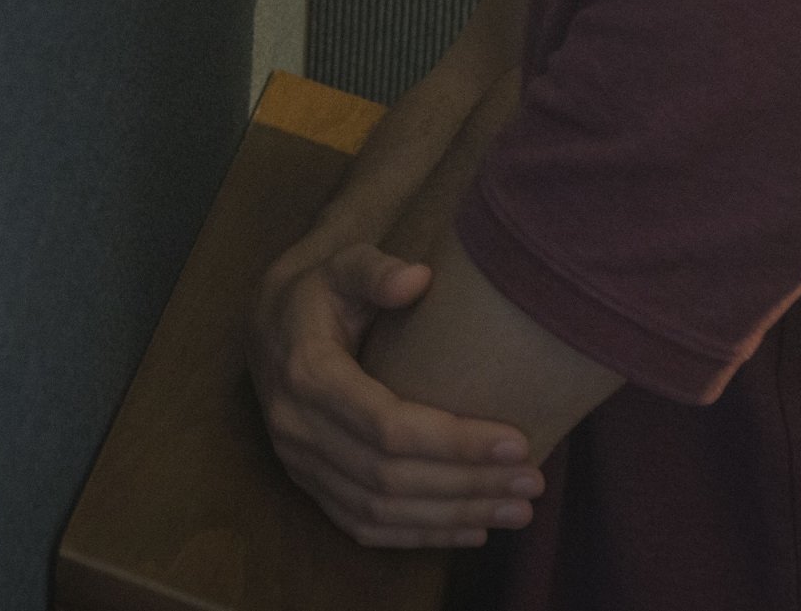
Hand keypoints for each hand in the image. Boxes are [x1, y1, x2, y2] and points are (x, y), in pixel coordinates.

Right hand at [246, 241, 542, 547]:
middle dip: (467, 485)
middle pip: (390, 478)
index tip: (517, 441)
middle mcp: (297, 428)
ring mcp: (299, 464)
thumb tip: (418, 278)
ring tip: (517, 511)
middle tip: (531, 482)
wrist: (269, 323)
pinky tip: (472, 529)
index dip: (454, 441)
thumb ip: (376, 268)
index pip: (388, 426)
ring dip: (453, 518)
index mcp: (308, 374)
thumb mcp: (342, 264)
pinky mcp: (309, 485)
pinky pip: (364, 526)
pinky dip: (420, 536)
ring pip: (380, 511)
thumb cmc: (320, 291)